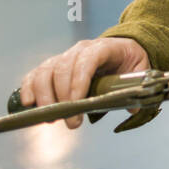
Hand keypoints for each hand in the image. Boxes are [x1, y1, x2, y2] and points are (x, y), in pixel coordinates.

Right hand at [19, 38, 149, 128]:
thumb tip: (131, 108)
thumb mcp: (139, 68)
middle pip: (62, 68)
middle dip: (63, 97)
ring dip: (44, 96)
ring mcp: (64, 57)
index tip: (77, 103)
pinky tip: (28, 104)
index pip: (87, 61)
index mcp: (102, 47)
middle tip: (69, 121)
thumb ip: (136, 85)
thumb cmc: (129, 60)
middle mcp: (79, 50)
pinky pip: (35, 74)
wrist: (121, 48)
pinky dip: (28, 88)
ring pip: (45, 71)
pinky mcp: (52, 66)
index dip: (79, 81)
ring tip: (50, 118)